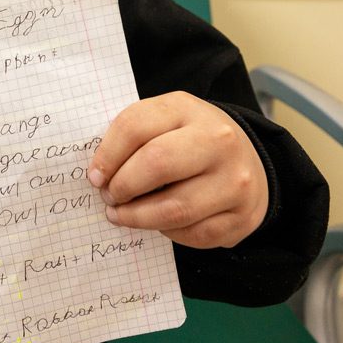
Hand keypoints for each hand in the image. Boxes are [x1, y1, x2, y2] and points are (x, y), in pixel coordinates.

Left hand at [86, 92, 268, 247]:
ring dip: (138, 217)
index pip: (135, 126)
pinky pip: (193, 233)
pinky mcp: (242, 216)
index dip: (107, 155)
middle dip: (123, 186)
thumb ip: (134, 137)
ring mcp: (235, 180)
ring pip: (174, 209)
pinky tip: (158, 223)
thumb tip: (98, 173)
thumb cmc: (190, 142)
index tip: (95, 176)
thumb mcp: (165, 122)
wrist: (248, 161)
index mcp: (188, 109)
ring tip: (121, 215)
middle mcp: (218, 141)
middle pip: (156, 164)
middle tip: (109, 197)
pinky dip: (168, 232)